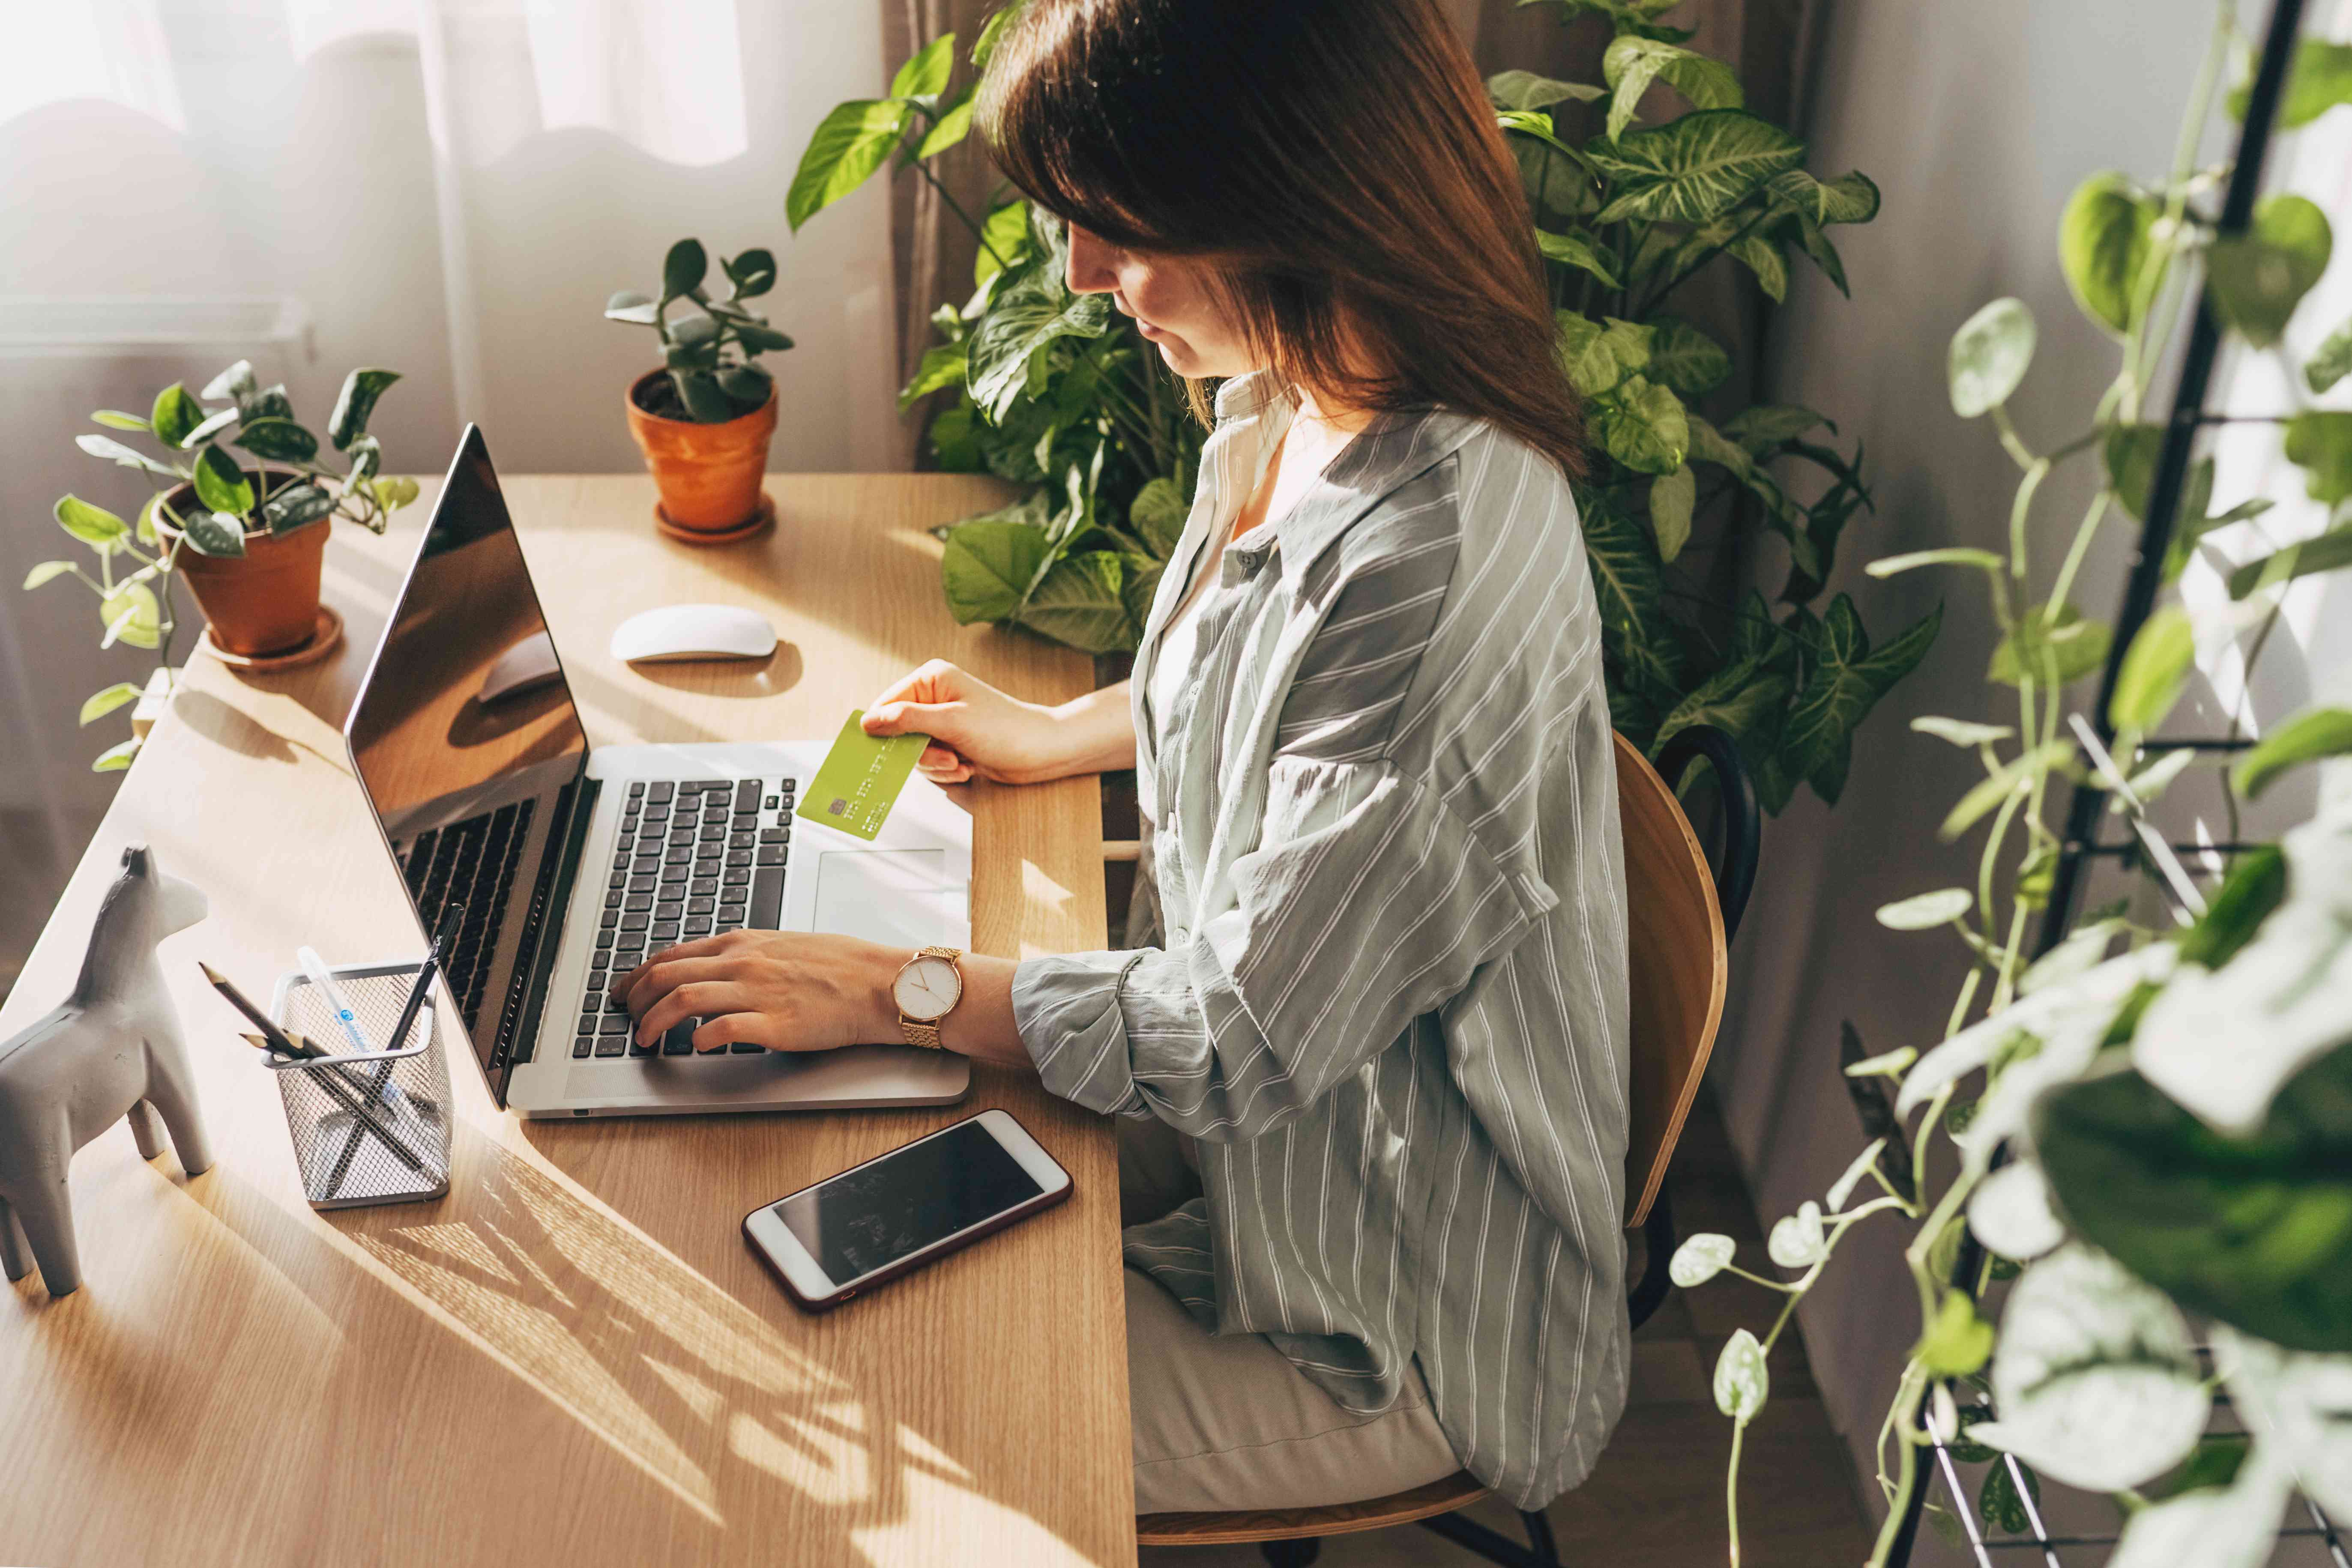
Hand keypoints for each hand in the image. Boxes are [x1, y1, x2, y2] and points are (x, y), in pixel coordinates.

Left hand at [609, 930, 903, 1053]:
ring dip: (654, 1021)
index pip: (673, 955)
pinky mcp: (775, 1024)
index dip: (639, 975)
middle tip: (627, 1018)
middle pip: (668, 975)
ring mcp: (758, 992)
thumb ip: (746, 954)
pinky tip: (692, 1047)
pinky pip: (723, 1029)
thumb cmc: (840, 966)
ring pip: (685, 999)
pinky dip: (699, 1038)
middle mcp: (744, 963)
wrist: (879, 982)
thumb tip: (713, 965)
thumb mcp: (784, 946)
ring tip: (645, 1039)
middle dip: (637, 999)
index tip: (625, 991)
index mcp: (744, 943)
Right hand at [862, 660, 1069, 784]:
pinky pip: (931, 763)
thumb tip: (870, 720)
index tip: (878, 751)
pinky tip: (967, 767)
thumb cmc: (1007, 730)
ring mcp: (943, 722)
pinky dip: (947, 771)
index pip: (886, 703)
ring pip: (914, 752)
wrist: (1042, 752)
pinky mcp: (951, 742)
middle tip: (945, 758)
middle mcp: (934, 698)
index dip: (881, 729)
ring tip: (961, 762)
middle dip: (921, 752)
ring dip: (936, 765)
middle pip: (898, 732)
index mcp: (931, 679)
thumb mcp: (952, 722)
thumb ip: (907, 720)